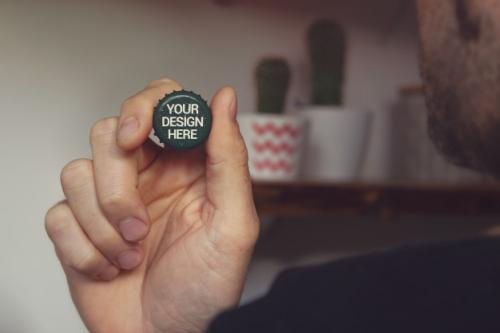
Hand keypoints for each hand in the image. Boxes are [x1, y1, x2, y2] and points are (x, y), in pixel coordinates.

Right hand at [45, 79, 259, 332]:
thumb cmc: (205, 289)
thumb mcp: (233, 223)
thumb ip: (229, 157)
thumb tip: (224, 97)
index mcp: (187, 166)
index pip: (162, 102)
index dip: (144, 107)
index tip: (136, 135)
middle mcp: (148, 174)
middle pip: (109, 132)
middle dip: (118, 182)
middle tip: (138, 223)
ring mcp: (109, 200)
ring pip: (78, 171)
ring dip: (102, 223)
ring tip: (131, 254)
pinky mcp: (79, 227)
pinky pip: (59, 213)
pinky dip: (83, 248)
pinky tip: (110, 269)